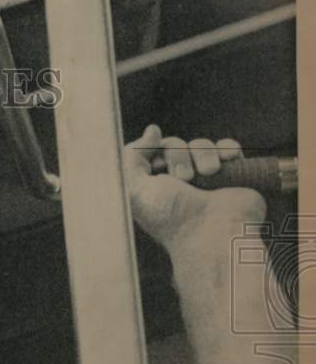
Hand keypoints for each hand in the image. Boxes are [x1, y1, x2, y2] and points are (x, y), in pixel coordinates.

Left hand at [124, 125, 266, 255]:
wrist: (214, 233)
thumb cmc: (171, 216)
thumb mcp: (135, 189)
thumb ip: (131, 157)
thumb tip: (152, 130)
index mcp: (153, 185)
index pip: (151, 151)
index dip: (154, 151)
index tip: (159, 170)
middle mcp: (178, 182)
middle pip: (175, 144)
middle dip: (179, 155)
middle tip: (184, 179)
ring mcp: (205, 178)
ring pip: (201, 144)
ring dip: (204, 154)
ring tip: (209, 174)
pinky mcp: (231, 176)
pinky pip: (227, 148)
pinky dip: (227, 148)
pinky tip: (227, 159)